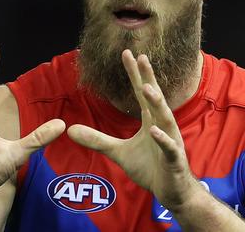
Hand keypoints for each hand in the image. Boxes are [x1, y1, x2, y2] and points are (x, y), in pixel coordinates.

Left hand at [67, 50, 198, 211]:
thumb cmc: (149, 168)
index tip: (128, 53)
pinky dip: (161, 138)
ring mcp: (170, 140)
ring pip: (164, 118)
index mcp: (150, 120)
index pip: (141, 92)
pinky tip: (153, 130)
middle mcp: (162, 125)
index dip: (135, 73)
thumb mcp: (118, 152)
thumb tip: (70, 130)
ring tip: (147, 88)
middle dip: (148, 77)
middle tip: (141, 57)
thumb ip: (97, 139)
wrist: (171, 192)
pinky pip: (168, 147)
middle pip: (154, 97)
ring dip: (157, 102)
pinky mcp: (174, 159)